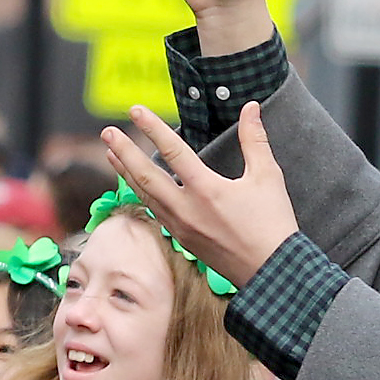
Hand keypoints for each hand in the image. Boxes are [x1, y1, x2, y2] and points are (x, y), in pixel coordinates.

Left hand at [96, 100, 296, 288]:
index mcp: (206, 190)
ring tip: (112, 154)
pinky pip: (154, 212)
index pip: (172, 151)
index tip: (136, 110)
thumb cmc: (272, 224)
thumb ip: (254, 139)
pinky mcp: (182, 239)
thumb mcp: (268, 177)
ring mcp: (181, 227)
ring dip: (126, 172)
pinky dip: (141, 194)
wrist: (271, 271)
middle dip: (124, 152)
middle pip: (145, 176)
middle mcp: (186, 209)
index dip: (152, 128)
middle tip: (107, 133)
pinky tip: (136, 185)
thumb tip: (250, 107)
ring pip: (145, 195)